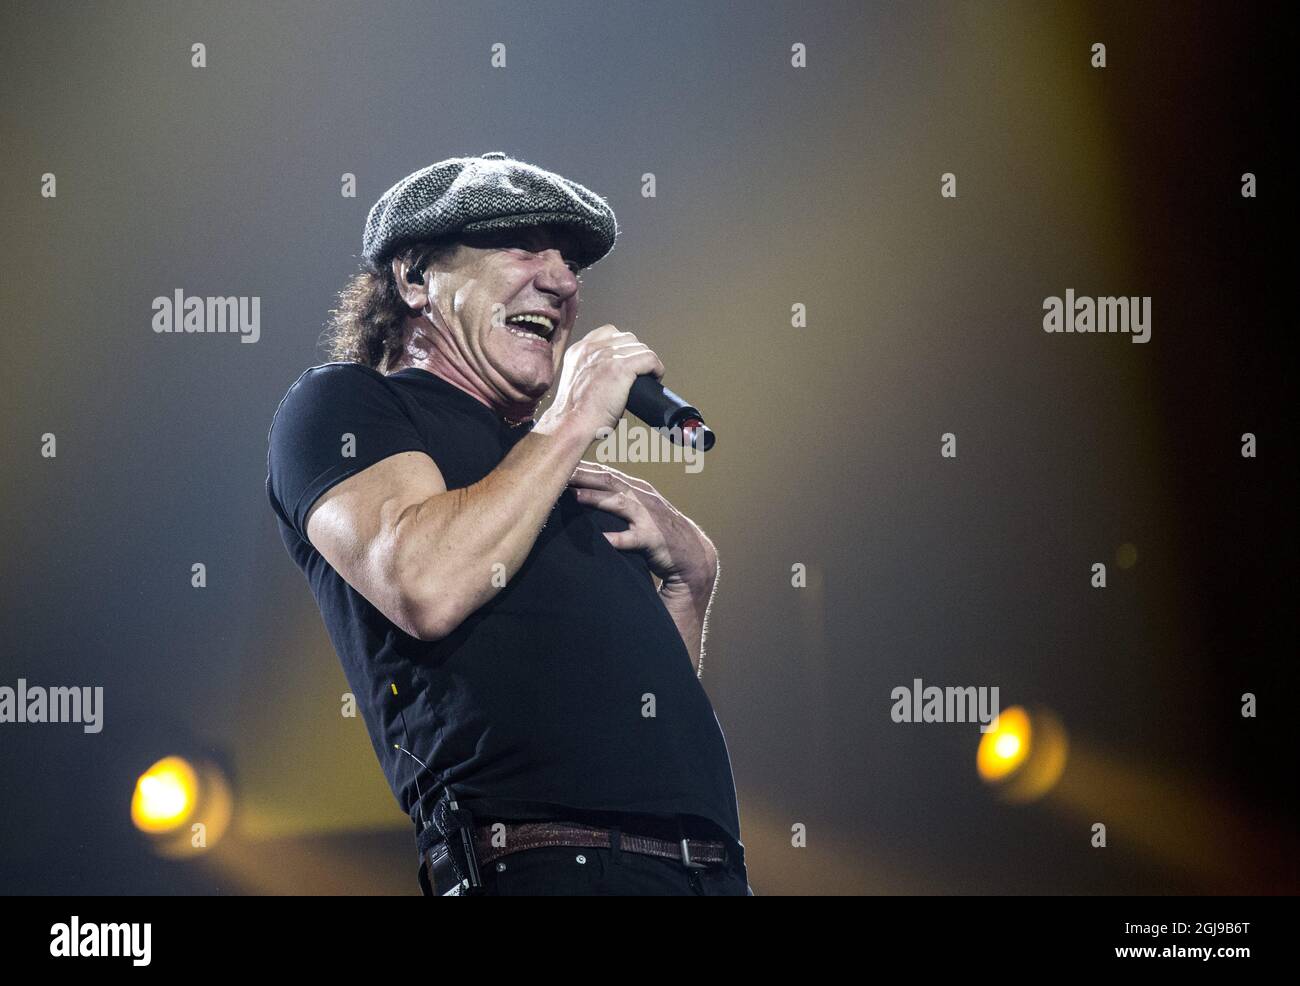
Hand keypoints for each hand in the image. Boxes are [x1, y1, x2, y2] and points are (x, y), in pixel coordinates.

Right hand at [539, 325, 664, 439]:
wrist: (571, 425)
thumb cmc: (574, 415)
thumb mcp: (577, 383)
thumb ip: (590, 372)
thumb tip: (612, 377)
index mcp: (579, 351)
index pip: (608, 332)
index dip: (623, 346)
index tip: (627, 361)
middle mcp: (591, 349)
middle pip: (627, 338)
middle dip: (636, 353)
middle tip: (639, 372)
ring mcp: (606, 356)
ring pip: (640, 347)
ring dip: (647, 361)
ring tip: (647, 377)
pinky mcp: (621, 368)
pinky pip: (650, 359)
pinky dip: (656, 368)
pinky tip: (655, 378)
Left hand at [568, 460, 717, 589]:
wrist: (692, 555)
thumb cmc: (660, 531)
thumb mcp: (640, 509)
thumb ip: (618, 499)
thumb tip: (584, 493)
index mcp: (637, 489)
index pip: (605, 472)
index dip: (582, 467)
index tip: (558, 463)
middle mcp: (642, 498)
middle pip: (609, 481)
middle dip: (584, 476)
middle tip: (558, 473)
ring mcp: (648, 517)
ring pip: (620, 503)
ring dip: (596, 498)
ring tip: (575, 496)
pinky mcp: (653, 539)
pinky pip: (632, 539)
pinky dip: (617, 538)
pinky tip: (603, 539)